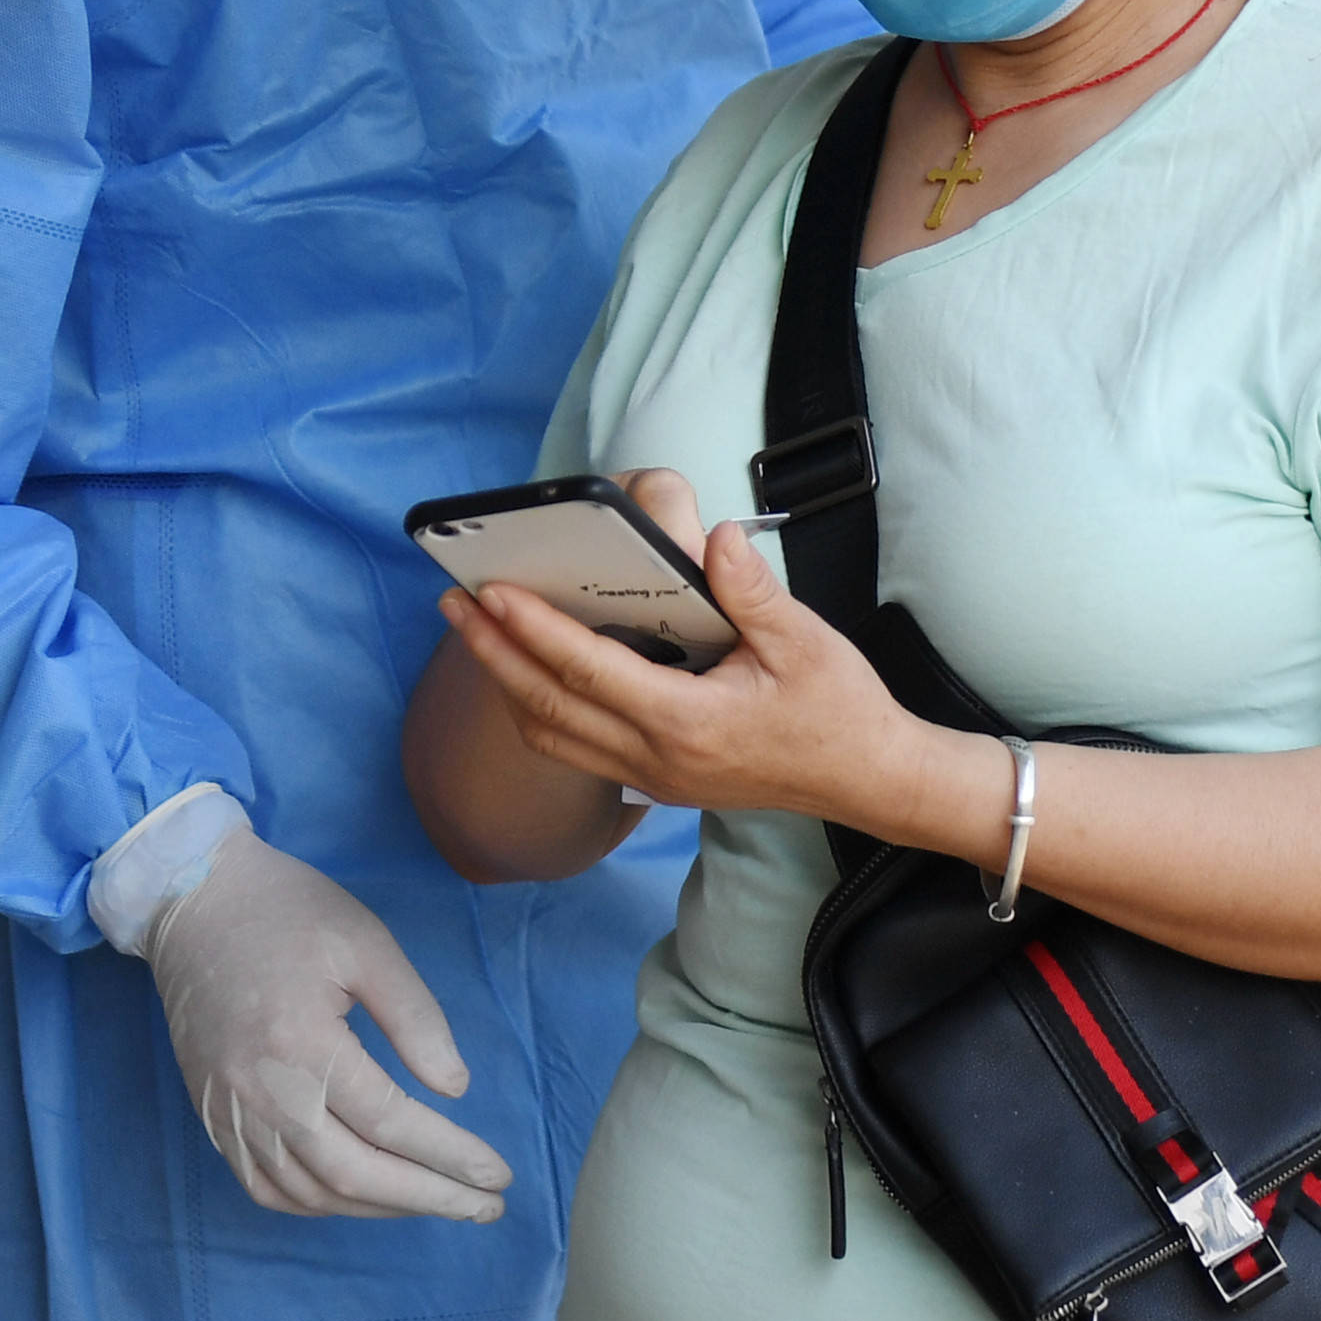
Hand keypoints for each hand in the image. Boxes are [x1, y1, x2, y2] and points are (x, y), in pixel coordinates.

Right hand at [145, 827, 513, 1224]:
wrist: (193, 901)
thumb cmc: (288, 912)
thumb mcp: (366, 943)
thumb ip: (414, 1017)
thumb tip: (454, 1089)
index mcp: (303, 1044)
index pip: (390, 1123)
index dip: (450, 1155)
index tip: (498, 1175)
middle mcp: (262, 1093)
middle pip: (355, 1175)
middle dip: (429, 1197)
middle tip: (485, 1207)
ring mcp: (231, 1113)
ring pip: (313, 1193)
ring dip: (382, 1209)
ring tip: (436, 1201)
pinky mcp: (213, 1117)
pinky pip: (267, 1188)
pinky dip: (321, 1205)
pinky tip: (362, 1197)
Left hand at [431, 467, 928, 826]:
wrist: (868, 780)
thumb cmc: (838, 710)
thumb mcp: (805, 640)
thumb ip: (753, 591)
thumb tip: (715, 539)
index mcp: (687, 722)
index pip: (588, 672)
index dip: (533, 631)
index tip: (491, 592)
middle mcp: (657, 758)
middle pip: (548, 709)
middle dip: (493, 654)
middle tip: (452, 604)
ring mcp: (653, 777)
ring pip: (552, 737)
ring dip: (507, 684)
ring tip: (475, 634)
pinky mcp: (657, 782)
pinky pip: (576, 750)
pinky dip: (539, 711)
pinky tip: (527, 675)